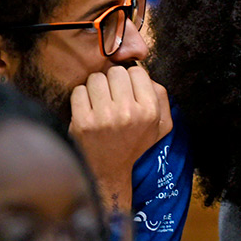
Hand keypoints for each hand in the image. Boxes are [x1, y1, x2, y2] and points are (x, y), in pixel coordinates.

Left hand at [70, 65, 171, 206]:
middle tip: (112, 96)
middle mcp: (128, 113)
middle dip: (112, 81)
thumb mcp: (161, 124)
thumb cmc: (135, 142)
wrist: (109, 170)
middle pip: (116, 72)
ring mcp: (104, 117)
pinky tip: (88, 110)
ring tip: (100, 103)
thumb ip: (161, 95)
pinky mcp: (83, 122)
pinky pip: (78, 91)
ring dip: (96, 88)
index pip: (137, 71)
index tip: (127, 90)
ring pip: (96, 78)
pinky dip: (81, 98)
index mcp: (149, 111)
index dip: (130, 78)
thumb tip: (144, 73)